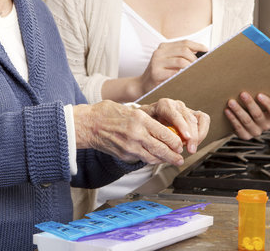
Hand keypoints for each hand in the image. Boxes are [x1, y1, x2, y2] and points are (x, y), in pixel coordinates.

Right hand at [73, 99, 209, 165]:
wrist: (88, 124)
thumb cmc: (107, 113)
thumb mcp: (131, 110)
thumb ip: (147, 120)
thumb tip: (164, 129)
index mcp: (140, 120)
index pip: (165, 134)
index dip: (176, 142)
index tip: (181, 144)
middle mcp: (136, 134)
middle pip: (162, 149)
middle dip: (174, 156)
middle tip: (180, 158)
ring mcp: (130, 146)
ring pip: (153, 157)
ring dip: (164, 160)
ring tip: (171, 160)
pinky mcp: (124, 154)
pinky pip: (142, 159)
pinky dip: (151, 159)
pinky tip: (155, 158)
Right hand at [138, 40, 207, 95]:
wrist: (141, 85)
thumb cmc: (158, 73)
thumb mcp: (167, 61)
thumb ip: (180, 56)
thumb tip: (201, 55)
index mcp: (163, 47)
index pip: (184, 43)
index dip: (198, 46)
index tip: (206, 51)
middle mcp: (159, 52)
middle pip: (184, 51)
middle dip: (195, 59)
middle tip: (201, 66)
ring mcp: (156, 63)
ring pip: (181, 61)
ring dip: (191, 67)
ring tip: (195, 72)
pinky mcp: (156, 74)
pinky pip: (176, 73)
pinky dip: (184, 75)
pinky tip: (187, 78)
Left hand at [139, 98, 208, 154]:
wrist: (148, 119)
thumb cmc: (145, 123)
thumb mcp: (143, 126)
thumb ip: (152, 132)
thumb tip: (160, 144)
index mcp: (163, 105)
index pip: (174, 113)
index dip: (181, 125)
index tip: (185, 137)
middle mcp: (176, 105)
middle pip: (189, 118)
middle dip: (192, 135)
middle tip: (190, 149)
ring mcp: (185, 109)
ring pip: (198, 119)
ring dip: (198, 135)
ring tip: (191, 147)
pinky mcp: (193, 114)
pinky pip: (204, 120)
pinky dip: (202, 132)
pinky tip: (195, 142)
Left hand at [224, 92, 269, 139]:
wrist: (243, 122)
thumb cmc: (250, 107)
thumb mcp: (257, 102)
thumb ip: (256, 96)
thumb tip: (248, 80)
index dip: (267, 103)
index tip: (259, 94)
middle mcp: (265, 125)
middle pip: (258, 114)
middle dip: (249, 103)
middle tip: (242, 94)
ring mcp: (256, 131)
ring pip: (247, 121)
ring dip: (238, 110)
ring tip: (231, 102)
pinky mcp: (246, 136)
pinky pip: (238, 128)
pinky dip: (232, 118)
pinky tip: (227, 111)